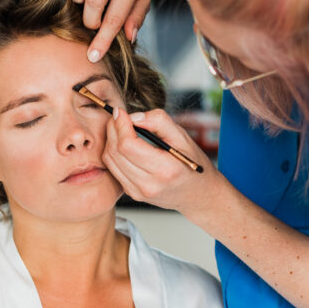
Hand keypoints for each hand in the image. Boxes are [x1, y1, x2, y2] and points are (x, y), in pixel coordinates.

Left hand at [103, 107, 222, 214]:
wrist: (198, 195)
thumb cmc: (193, 164)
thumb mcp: (183, 137)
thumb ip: (159, 122)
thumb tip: (134, 117)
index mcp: (165, 169)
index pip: (128, 145)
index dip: (120, 125)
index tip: (122, 112)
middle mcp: (149, 184)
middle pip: (115, 152)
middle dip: (113, 129)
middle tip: (119, 116)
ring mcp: (139, 192)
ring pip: (110, 160)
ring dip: (110, 140)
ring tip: (120, 128)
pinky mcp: (133, 193)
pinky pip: (113, 169)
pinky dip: (113, 153)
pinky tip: (122, 144)